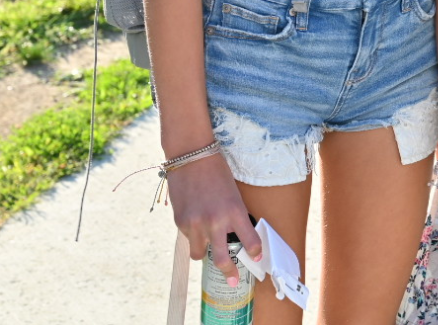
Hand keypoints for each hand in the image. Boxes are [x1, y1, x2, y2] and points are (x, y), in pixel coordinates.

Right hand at [166, 153, 261, 286]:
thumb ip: (233, 215)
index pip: (249, 241)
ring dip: (204, 251)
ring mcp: (196, 224)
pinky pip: (189, 238)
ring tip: (207, 243)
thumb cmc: (216, 171)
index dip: (255, 252)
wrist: (191, 156)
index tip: (257, 257)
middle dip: (229, 273)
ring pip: (200, 254)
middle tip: (234, 281)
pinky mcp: (181, 222)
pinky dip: (193, 235)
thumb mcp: (232, 193)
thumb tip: (233, 235)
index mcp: (235, 211)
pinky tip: (194, 218)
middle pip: (223, 260)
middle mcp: (216, 221)